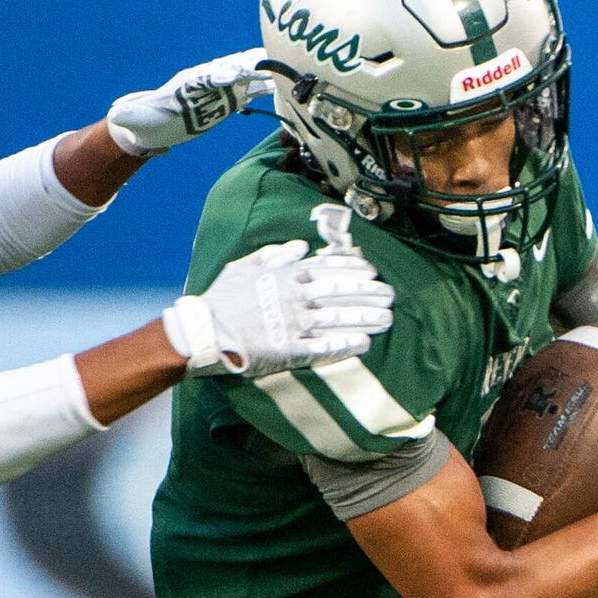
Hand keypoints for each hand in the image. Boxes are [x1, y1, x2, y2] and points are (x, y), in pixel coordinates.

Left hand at [106, 47, 268, 157]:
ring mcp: (218, 92)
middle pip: (228, 71)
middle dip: (246, 67)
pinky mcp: (226, 103)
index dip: (220, 74)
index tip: (234, 74)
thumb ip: (129, 114)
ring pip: (242, 78)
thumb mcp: (134, 119)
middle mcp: (205, 83)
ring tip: (282, 70)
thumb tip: (115, 115)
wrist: (152, 126)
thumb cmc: (143, 120)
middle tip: (267, 63)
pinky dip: (263, 88)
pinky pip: (248, 93)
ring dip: (260, 75)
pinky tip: (281, 86)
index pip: (205, 77)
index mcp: (186, 85)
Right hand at [162, 235, 393, 377]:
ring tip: (386, 320)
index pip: (328, 268)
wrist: (206, 331)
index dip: (354, 270)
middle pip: (341, 292)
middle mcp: (296, 297)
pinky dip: (344, 345)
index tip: (372, 272)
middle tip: (390, 296)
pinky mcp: (291, 350)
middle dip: (369, 294)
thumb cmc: (221, 298)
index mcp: (286, 275)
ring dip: (365, 318)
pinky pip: (324, 347)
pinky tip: (363, 344)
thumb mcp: (245, 265)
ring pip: (338, 318)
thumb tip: (299, 246)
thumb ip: (274, 254)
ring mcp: (295, 324)